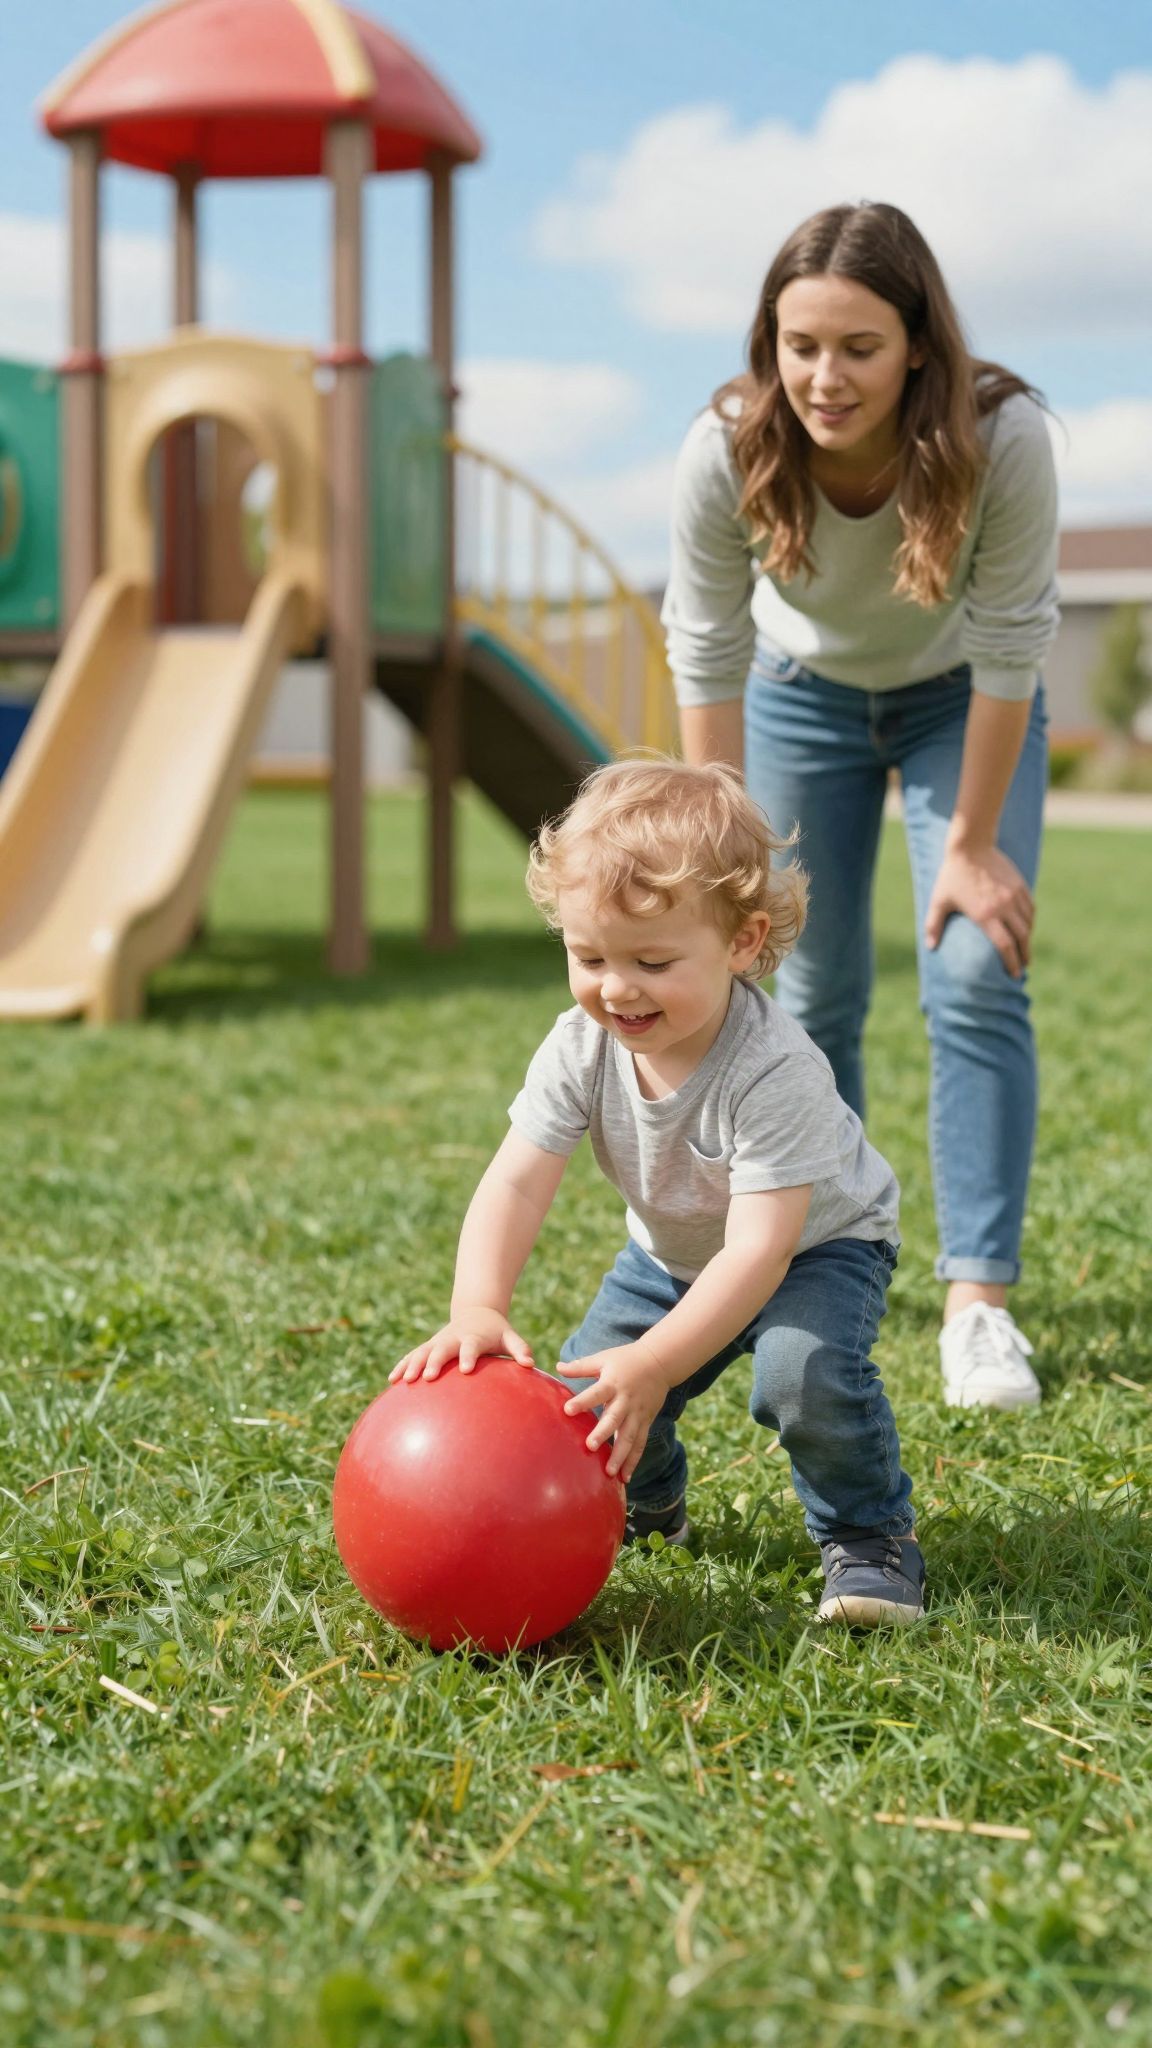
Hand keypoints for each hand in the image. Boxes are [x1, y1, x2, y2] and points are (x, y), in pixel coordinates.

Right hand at [390, 1308, 533, 1382]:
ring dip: (412, 1365)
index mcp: (473, 1337)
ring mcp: (438, 1341)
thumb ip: (519, 1348)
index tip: (466, 1370)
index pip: (471, 1347)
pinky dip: (402, 1365)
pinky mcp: (428, 1346)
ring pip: (421, 1352)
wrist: (476, 1313)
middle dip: (433, 1362)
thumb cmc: (496, 1331)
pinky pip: (412, 1355)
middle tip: (427, 1378)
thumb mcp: (509, 1336)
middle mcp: (452, 1338)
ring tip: (404, 1381)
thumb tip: (530, 1363)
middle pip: (440, 1349)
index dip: (468, 1356)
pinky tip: (392, 1380)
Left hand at [562, 1341, 668, 1481]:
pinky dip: (634, 1461)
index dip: (583, 1401)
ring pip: (629, 1437)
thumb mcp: (604, 1358)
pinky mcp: (646, 1421)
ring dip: (620, 1456)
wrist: (660, 1361)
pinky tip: (625, 1477)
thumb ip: (581, 1366)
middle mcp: (626, 1400)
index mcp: (613, 1383)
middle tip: (590, 1447)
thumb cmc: (626, 1359)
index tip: (567, 1410)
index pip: (596, 1393)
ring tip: (609, 1473)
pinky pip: (640, 1444)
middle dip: (603, 1433)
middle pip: (614, 1419)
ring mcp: (638, 1413)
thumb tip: (557, 1367)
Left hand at [924, 843, 1033, 977]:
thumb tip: (930, 947)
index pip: (1005, 946)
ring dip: (1028, 939)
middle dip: (1024, 955)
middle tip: (1024, 966)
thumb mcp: (939, 900)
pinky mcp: (1020, 885)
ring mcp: (1014, 895)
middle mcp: (1003, 907)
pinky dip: (1030, 921)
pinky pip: (1031, 908)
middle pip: (1021, 938)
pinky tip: (1027, 927)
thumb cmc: (952, 875)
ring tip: (1025, 949)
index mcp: (985, 915)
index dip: (1011, 962)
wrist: (971, 846)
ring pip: (1028, 923)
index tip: (1014, 974)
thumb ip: (933, 925)